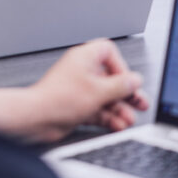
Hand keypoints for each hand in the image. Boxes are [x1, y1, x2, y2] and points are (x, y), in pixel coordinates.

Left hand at [0, 39, 147, 143]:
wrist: (37, 118)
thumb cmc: (58, 99)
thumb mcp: (99, 91)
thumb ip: (120, 86)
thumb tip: (135, 80)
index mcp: (84, 58)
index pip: (108, 52)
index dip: (121, 66)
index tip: (127, 81)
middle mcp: (81, 71)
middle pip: (110, 78)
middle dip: (126, 93)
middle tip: (140, 103)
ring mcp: (79, 89)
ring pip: (105, 96)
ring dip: (119, 108)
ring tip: (129, 119)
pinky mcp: (76, 106)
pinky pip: (97, 109)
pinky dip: (108, 117)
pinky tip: (117, 125)